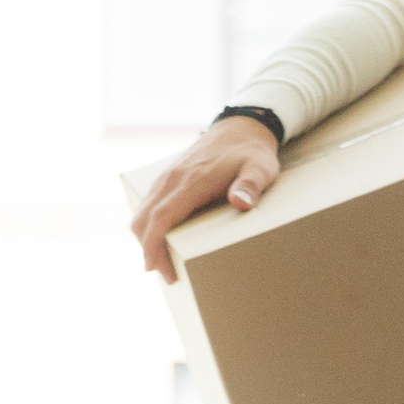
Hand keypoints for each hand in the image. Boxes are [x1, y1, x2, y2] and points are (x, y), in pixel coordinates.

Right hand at [130, 116, 283, 280]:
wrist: (240, 127)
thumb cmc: (252, 153)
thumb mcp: (261, 168)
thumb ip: (252, 185)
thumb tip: (241, 202)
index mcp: (191, 180)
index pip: (162, 217)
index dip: (155, 245)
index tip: (159, 269)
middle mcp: (172, 178)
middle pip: (144, 218)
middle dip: (148, 250)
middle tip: (167, 276)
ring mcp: (167, 177)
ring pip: (142, 212)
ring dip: (146, 238)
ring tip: (163, 263)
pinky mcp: (168, 178)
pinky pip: (149, 204)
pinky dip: (149, 225)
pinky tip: (162, 240)